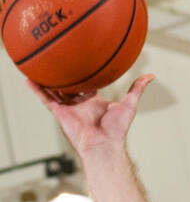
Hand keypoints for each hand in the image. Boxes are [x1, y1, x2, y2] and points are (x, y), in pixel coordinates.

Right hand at [25, 72, 154, 155]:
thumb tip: (151, 75)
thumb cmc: (117, 129)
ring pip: (53, 89)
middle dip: (62, 74)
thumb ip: (137, 89)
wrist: (104, 144)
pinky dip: (36, 88)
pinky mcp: (59, 113)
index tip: (79, 59)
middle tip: (56, 57)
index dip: (82, 73)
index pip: (85, 84)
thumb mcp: (129, 104)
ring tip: (36, 62)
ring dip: (45, 77)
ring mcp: (68, 108)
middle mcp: (79, 103)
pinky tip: (28, 77)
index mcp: (93, 101)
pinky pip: (45, 98)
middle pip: (68, 85)